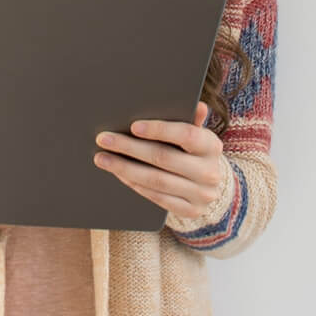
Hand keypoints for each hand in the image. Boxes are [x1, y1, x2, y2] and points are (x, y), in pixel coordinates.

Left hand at [93, 101, 226, 218]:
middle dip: (130, 148)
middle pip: (164, 158)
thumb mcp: (196, 134)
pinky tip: (119, 174)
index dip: (159, 130)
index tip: (132, 126)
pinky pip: (156, 197)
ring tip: (103, 158)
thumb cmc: (194, 152)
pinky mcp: (189, 210)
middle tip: (104, 139)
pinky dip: (135, 184)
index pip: (186, 135)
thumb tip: (197, 105)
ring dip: (125, 169)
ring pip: (156, 181)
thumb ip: (191, 120)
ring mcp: (201, 195)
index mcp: (212, 146)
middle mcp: (209, 172)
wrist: (209, 185)